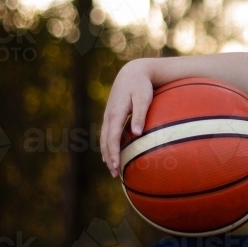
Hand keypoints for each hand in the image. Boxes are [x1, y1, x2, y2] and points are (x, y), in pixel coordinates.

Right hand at [100, 59, 154, 177]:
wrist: (132, 72)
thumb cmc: (141, 85)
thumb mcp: (143, 98)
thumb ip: (140, 115)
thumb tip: (136, 134)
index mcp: (115, 113)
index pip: (111, 138)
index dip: (113, 154)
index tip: (116, 167)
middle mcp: (109, 116)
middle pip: (105, 141)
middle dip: (109, 158)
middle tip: (115, 174)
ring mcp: (108, 116)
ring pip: (104, 138)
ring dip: (107, 153)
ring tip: (113, 168)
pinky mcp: (111, 115)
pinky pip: (107, 134)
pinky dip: (108, 145)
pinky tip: (112, 153)